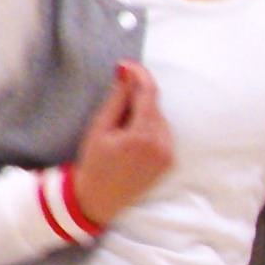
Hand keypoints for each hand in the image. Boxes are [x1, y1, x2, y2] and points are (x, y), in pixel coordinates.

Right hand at [67, 62, 171, 226]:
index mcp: (142, 136)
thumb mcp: (99, 128)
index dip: (139, 74)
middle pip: (154, 105)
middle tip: (115, 107)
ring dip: (144, 114)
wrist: (98, 199)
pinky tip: (132, 140)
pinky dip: (150, 129)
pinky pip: (163, 134)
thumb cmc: (94, 163)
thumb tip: (126, 71)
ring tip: (121, 130)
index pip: (148, 93)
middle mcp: (161, 145)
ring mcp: (168, 155)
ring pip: (160, 119)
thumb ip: (117, 98)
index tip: (127, 64)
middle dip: (137, 98)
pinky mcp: (170, 161)